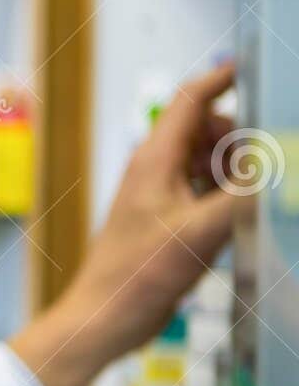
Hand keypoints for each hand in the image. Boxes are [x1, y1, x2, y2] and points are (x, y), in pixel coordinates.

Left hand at [8, 61, 241, 385]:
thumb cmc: (138, 275)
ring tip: (251, 195)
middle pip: (207, 128)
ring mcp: (160, 196)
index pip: (191, 99)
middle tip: (261, 166)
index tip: (255, 68)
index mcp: (155, 159)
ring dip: (235, 169)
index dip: (223, 79)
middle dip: (240, 136)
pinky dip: (226, 194)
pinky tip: (240, 218)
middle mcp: (156, 170)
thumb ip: (246, 196)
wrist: (105, 317)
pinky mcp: (168, 221)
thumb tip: (281, 166)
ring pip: (207, 161)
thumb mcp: (201, 232)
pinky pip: (204, 192)